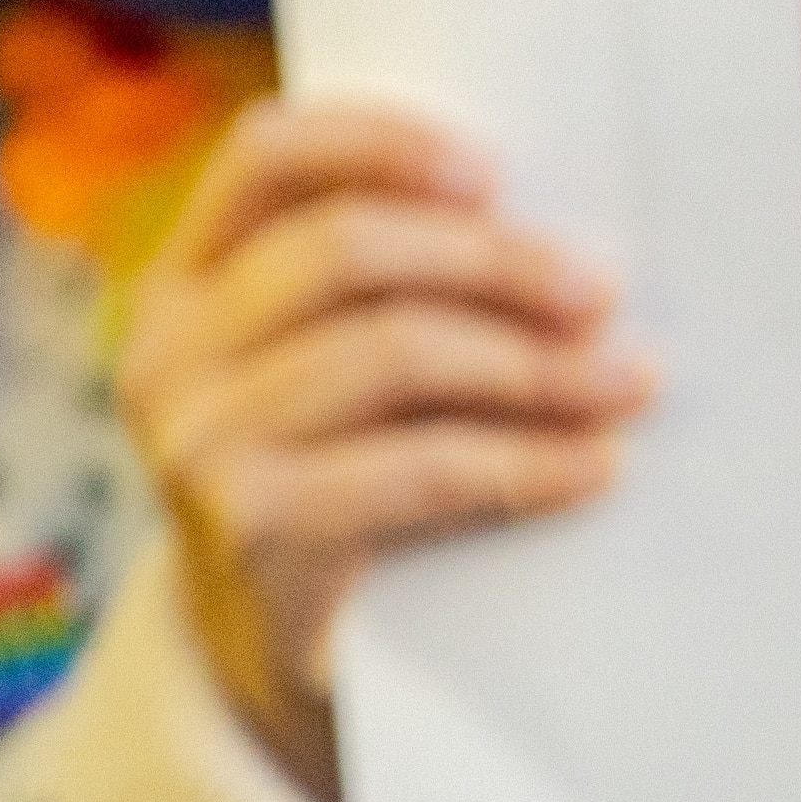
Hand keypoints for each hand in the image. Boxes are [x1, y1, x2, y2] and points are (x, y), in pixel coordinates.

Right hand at [116, 100, 654, 801]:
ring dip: (533, 365)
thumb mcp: (353, 378)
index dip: (383, 143)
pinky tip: (596, 465)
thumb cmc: (352, 485)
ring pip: (391, 353)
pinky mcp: (255, 530)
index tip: (498, 171)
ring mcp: (200, 440)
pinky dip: (527, 462)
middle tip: (603, 292)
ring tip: (629, 382)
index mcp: (188, 279)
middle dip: (495, 263)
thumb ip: (404, 297)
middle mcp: (171, 349)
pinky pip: (419, 468)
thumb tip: (571, 252)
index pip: (266, 157)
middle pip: (345, 252)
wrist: (289, 658)